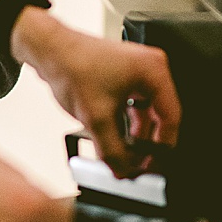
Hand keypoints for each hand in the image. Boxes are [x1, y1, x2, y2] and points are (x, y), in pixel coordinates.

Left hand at [9, 7, 179, 178]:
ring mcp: (137, 72)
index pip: (172, 116)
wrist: (49, 50)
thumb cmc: (73, 65)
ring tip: (126, 158)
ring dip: (135, 137)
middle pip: (159, 116)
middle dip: (147, 144)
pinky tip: (116, 142)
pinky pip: (132, 107)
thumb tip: (123, 171)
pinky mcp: (123, 77)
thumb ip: (113, 151)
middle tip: (140, 166)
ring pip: (145, 114)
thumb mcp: (96, 118)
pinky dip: (126, 125)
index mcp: (154, 71)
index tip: (155, 165)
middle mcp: (150, 68)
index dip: (164, 146)